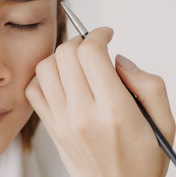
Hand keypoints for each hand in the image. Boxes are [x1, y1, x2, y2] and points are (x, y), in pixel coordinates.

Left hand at [25, 26, 175, 176]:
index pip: (90, 53)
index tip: (105, 34)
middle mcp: (82, 114)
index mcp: (113, 110)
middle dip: (80, 41)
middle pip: (65, 54)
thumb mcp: (163, 120)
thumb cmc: (141, 160)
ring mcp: (62, 121)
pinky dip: (43, 77)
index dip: (97, 34)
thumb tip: (117, 59)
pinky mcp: (50, 127)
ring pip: (45, 68)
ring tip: (75, 61)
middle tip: (91, 45)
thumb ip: (147, 83)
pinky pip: (33, 90)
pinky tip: (59, 78)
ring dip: (60, 56)